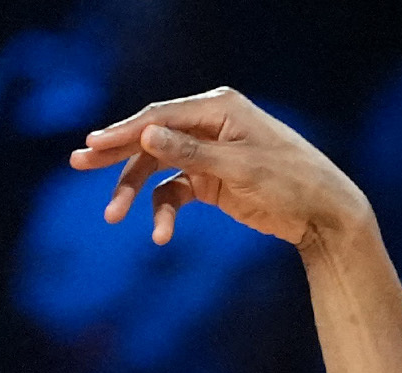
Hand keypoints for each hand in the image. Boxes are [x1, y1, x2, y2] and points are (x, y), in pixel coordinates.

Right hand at [70, 89, 367, 249]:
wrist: (324, 214)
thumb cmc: (290, 181)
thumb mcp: (240, 167)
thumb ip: (191, 151)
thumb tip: (146, 132)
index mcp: (218, 107)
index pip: (160, 116)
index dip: (124, 131)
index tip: (93, 145)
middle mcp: (209, 124)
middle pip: (152, 136)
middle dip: (117, 153)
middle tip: (78, 161)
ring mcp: (209, 153)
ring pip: (159, 167)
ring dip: (136, 191)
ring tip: (112, 216)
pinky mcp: (212, 181)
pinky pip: (176, 192)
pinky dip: (164, 211)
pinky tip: (160, 235)